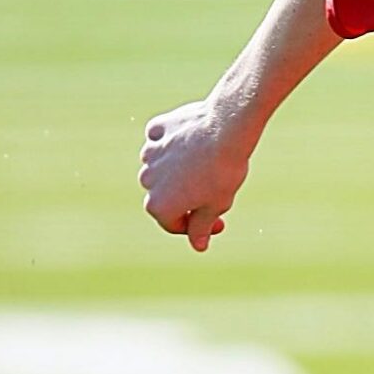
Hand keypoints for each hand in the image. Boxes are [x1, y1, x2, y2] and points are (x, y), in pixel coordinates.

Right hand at [138, 99, 253, 250]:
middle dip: (186, 197)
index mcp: (159, 205)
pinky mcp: (157, 129)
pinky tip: (193, 141)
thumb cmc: (223, 171)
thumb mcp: (215, 205)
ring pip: (162, 166)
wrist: (226, 128)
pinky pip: (162, 140)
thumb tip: (198, 245)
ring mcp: (149, 153)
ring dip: (180, 170)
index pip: (173, 224)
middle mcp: (147, 180)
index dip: (197, 227)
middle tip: (215, 191)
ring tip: (206, 165)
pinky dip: (174, 143)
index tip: (219, 221)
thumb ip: (201, 227)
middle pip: (165, 195)